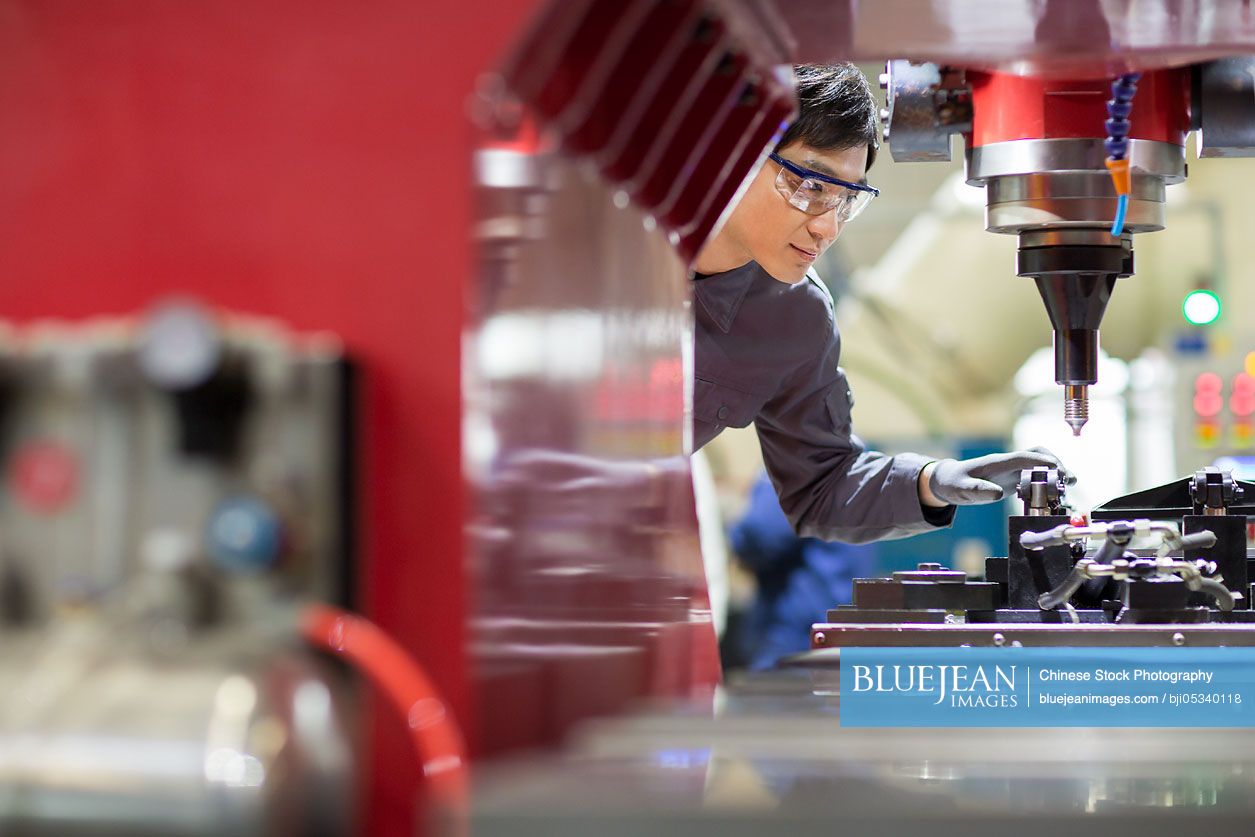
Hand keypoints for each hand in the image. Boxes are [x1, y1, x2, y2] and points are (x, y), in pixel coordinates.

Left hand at [919, 447, 1072, 506]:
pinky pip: (1035, 477)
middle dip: (1054, 463)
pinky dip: (1047, 482)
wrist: (947, 481)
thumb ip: (978, 490)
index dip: (1040, 461)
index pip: (1022, 457)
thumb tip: (997, 494)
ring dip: (1054, 472)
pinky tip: (1055, 493)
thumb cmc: (953, 483)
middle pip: (1036, 455)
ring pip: (1038, 464)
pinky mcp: (1013, 479)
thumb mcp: (961, 489)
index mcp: (996, 463)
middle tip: (1068, 479)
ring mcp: (1011, 470)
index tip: (1057, 468)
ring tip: (1069, 484)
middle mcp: (1007, 464)